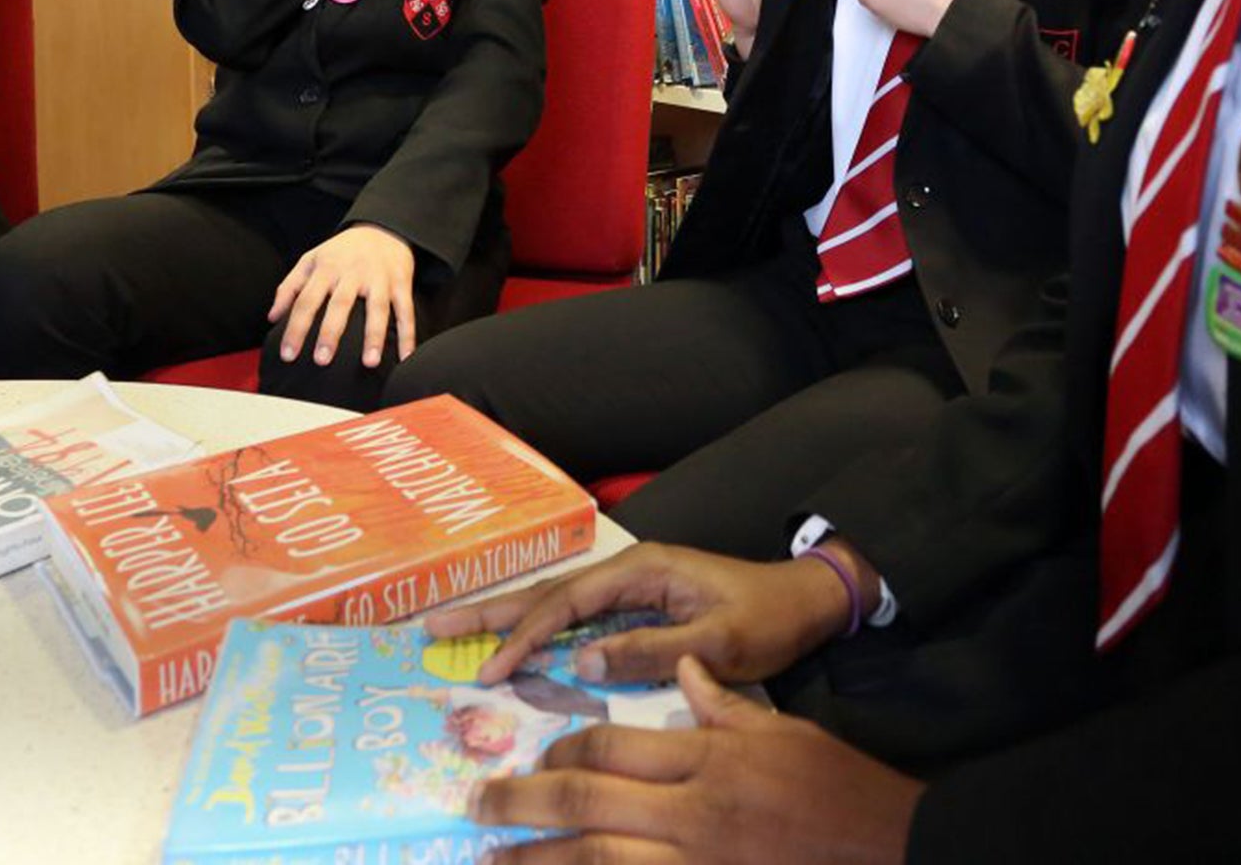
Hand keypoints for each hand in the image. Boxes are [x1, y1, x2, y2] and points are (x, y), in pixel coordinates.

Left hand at [269, 222, 417, 367]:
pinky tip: (405, 358)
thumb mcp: (311, 261)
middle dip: (330, 333)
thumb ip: (289, 288)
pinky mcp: (401, 283)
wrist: (382, 229)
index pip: (306, 300)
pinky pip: (406, 311)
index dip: (295, 328)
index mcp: (326, 268)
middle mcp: (352, 272)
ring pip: (377, 308)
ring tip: (370, 363)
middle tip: (321, 361)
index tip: (288, 355)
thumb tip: (272, 318)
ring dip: (374, 336)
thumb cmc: (341, 252)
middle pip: (340, 304)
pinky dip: (408, 335)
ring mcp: (379, 278)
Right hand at [422, 542, 854, 687]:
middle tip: (434, 628)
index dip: (525, 636)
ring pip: (558, 603)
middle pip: (548, 591)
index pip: (567, 604)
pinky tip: (520, 645)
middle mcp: (630, 571)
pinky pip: (578, 617)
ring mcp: (632, 586)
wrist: (806, 601)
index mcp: (643, 570)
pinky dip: (542, 629)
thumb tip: (582, 661)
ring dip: (510, 618)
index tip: (491, 670)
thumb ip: (651, 651)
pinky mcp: (640, 604)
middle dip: (492, 611)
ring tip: (458, 632)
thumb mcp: (716, 642)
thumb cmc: (767, 620)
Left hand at [469, 656, 923, 864]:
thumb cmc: (835, 786)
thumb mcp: (783, 730)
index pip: (613, 749)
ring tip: (493, 861)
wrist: (886, 848)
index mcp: (708, 762)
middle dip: (524, 803)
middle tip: (477, 803)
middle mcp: (692, 815)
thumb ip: (723, 705)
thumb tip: (685, 672)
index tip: (539, 757)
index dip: (564, 752)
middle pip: (587, 805)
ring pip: (594, 863)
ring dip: (536, 862)